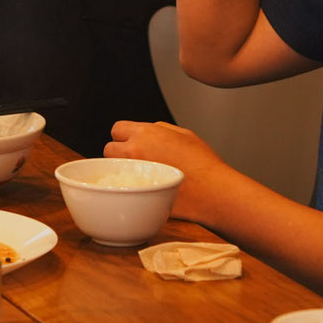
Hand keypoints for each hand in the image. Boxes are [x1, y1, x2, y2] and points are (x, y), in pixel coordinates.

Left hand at [105, 120, 227, 226]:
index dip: (124, 136)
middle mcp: (135, 151)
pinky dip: (128, 188)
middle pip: (109, 149)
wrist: (213, 191)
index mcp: (145, 133)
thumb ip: (161, 130)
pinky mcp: (137, 193)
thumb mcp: (184, 134)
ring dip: (120, 170)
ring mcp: (133, 173)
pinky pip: (123, 188)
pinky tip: (142, 188)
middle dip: (118, 153)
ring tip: (137, 175)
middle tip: (133, 160)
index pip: (117, 129)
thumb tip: (150, 131)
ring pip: (112, 169)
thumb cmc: (204, 164)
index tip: (131, 142)